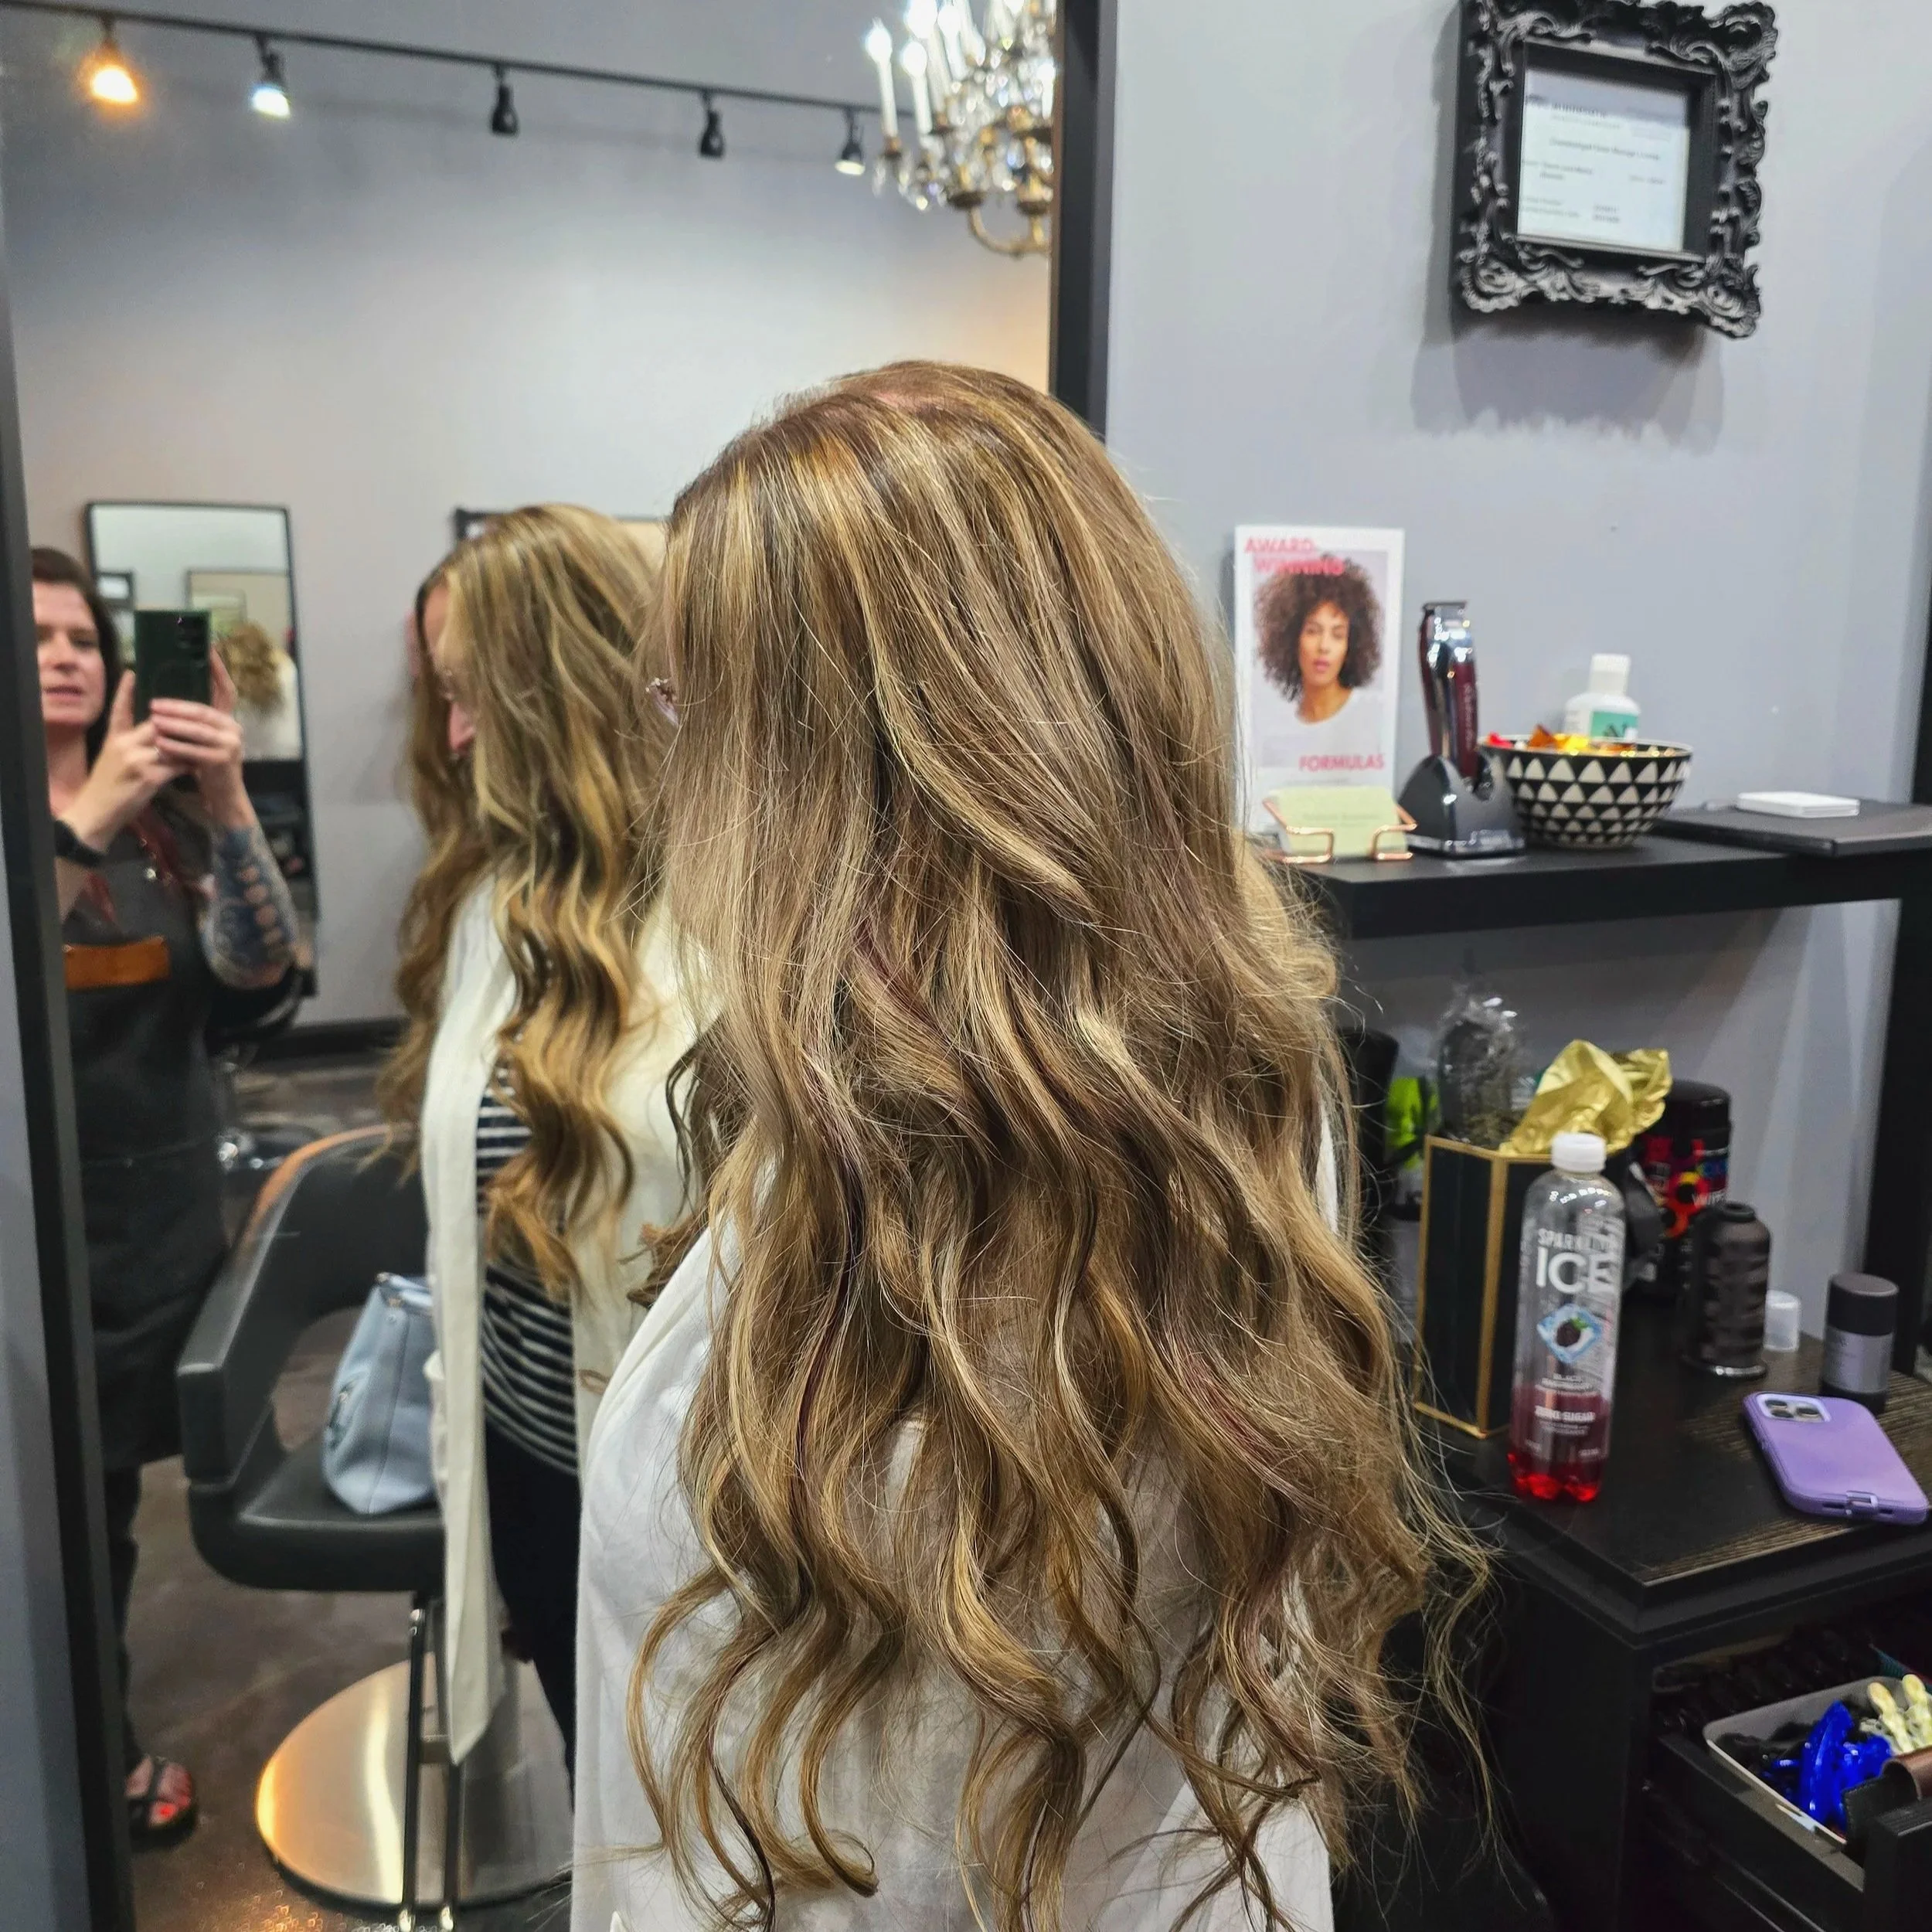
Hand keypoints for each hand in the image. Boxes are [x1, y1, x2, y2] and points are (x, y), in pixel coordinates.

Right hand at [61, 675, 187, 851]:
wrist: (96, 813)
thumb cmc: (106, 788)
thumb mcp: (111, 759)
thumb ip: (128, 743)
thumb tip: (153, 733)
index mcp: (113, 738)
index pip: (119, 710)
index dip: (126, 691)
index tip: (132, 672)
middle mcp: (123, 744)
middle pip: (157, 725)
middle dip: (177, 724)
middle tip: (198, 718)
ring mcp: (136, 760)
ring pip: (171, 744)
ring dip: (187, 746)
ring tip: (204, 744)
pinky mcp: (148, 777)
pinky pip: (176, 765)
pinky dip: (188, 765)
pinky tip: (198, 766)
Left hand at [150, 655, 252, 827]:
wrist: (224, 798)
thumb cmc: (207, 766)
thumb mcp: (202, 740)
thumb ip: (192, 721)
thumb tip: (166, 699)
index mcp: (228, 720)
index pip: (225, 690)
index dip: (217, 669)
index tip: (206, 647)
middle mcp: (234, 729)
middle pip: (202, 711)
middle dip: (176, 706)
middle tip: (153, 703)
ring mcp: (231, 745)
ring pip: (198, 730)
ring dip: (173, 724)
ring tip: (152, 718)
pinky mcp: (223, 762)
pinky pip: (194, 750)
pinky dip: (175, 746)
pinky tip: (160, 742)